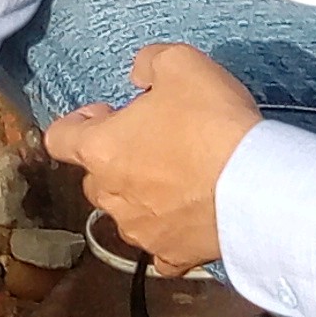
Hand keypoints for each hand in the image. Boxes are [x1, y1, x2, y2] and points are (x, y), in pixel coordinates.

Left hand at [41, 45, 259, 272]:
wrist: (256, 185)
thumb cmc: (213, 124)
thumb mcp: (180, 63)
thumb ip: (149, 63)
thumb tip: (140, 74)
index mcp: (101, 148)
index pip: (59, 138)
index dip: (77, 123)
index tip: (105, 114)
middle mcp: (111, 194)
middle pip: (94, 177)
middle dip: (115, 158)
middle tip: (153, 141)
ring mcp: (139, 229)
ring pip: (124, 212)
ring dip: (140, 195)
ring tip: (178, 178)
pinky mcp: (172, 253)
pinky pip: (158, 249)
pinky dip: (167, 235)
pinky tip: (186, 220)